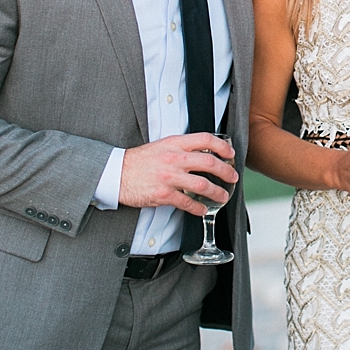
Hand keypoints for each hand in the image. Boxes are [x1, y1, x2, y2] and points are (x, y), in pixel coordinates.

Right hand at [119, 132, 238, 214]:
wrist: (116, 173)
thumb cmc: (139, 160)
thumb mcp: (161, 146)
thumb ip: (181, 148)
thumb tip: (203, 153)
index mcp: (174, 143)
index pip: (205, 139)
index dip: (222, 146)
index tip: (230, 153)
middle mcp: (174, 158)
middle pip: (209, 162)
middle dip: (226, 171)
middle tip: (233, 176)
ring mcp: (169, 177)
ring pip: (202, 184)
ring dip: (216, 192)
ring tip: (223, 196)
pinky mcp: (163, 194)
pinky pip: (187, 202)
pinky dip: (198, 208)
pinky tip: (203, 210)